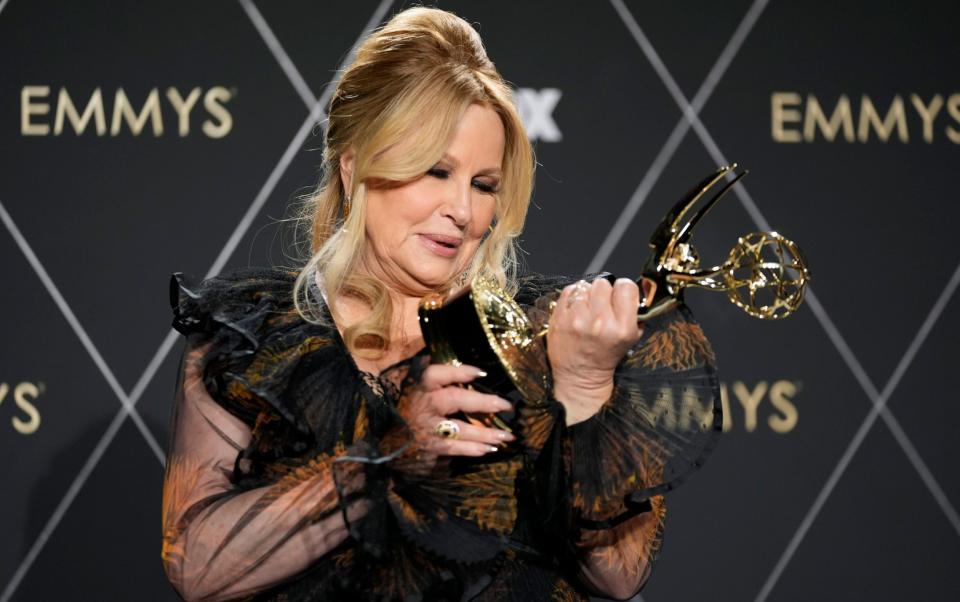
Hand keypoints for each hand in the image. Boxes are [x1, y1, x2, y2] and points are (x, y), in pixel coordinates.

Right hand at [398, 364, 515, 471]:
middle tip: (507, 405)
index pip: (439, 373)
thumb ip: (424, 371)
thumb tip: (450, 362)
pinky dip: (470, 449)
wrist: (372, 436)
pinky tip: (487, 450)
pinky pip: (452, 448)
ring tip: (506, 435)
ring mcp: (425, 427)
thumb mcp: (402, 382)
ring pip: (460, 428)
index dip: (461, 372)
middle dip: (484, 402)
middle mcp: (422, 404)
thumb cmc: (393, 405)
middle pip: (457, 399)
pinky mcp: (425, 447)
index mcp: (416, 384)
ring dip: (485, 433)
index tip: (481, 373)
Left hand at [547, 277, 654, 424]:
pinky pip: (568, 291)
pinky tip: (576, 310)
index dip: (623, 289)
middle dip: (603, 293)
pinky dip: (573, 297)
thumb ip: (634, 314)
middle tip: (601, 306)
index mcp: (621, 328)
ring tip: (587, 310)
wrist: (580, 376)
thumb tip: (631, 291)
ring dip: (587, 295)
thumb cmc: (604, 357)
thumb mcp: (631, 339)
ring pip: (584, 286)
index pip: (626, 286)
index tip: (620, 296)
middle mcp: (600, 322)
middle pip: (603, 283)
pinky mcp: (559, 318)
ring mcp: (577, 319)